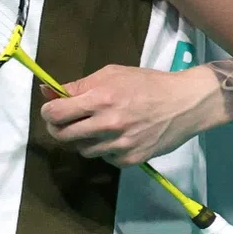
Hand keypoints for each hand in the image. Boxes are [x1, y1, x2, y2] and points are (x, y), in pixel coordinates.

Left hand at [40, 64, 223, 166]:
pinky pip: (104, 158)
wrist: (184, 103)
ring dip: (81, 140)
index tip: (51, 110)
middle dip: (58, 128)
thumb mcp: (110, 74)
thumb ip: (79, 85)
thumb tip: (48, 92)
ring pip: (82, 150)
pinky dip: (103, 149)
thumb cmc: (145, 83)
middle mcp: (108, 124)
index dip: (48, 112)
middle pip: (63, 136)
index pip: (56, 114)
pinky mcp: (131, 159)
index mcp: (100, 99)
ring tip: (93, 127)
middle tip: (64, 122)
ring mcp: (120, 145)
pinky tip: (114, 137)